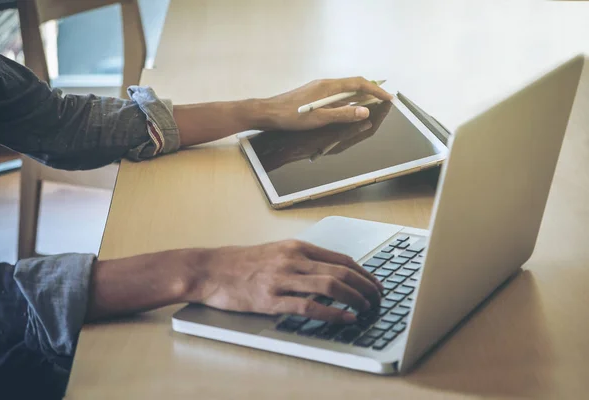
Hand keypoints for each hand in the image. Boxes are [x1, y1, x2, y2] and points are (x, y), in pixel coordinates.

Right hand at [186, 240, 383, 322]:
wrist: (211, 269)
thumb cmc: (242, 263)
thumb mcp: (276, 253)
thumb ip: (302, 260)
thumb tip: (330, 273)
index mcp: (296, 247)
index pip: (341, 259)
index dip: (364, 273)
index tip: (375, 284)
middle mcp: (293, 259)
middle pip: (342, 272)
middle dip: (366, 287)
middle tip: (377, 299)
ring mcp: (282, 279)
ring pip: (330, 286)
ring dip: (354, 299)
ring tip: (366, 309)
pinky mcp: (271, 299)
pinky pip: (309, 306)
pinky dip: (332, 313)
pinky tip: (345, 318)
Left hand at [259, 77, 392, 130]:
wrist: (268, 113)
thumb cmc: (290, 116)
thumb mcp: (320, 118)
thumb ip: (343, 115)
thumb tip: (364, 112)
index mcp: (329, 87)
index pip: (358, 84)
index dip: (375, 90)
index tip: (387, 97)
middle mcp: (325, 85)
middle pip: (354, 85)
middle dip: (370, 92)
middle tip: (383, 101)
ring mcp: (319, 89)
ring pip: (345, 91)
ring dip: (359, 97)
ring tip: (371, 106)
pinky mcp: (314, 96)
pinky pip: (336, 96)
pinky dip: (347, 101)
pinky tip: (348, 110)